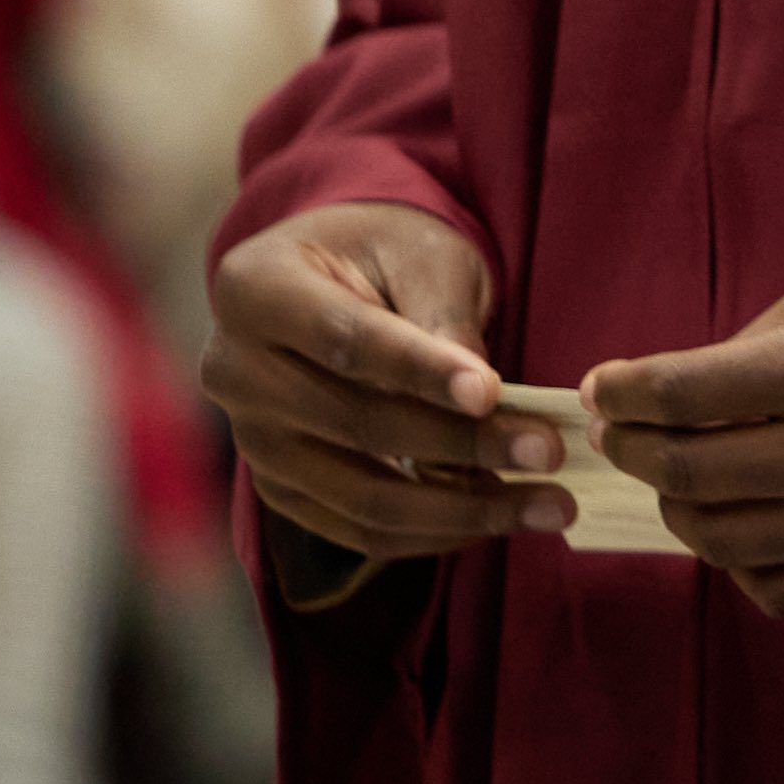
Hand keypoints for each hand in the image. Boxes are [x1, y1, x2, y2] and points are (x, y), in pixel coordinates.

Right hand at [210, 201, 534, 559]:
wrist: (338, 276)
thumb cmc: (385, 252)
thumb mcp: (422, 257)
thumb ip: (444, 321)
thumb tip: (485, 403)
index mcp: (256, 292)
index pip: (347, 343)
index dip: (421, 372)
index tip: (492, 393)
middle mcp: (235, 372)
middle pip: (356, 426)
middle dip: (463, 445)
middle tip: (548, 452)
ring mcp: (252, 440)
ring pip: (361, 496)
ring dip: (461, 508)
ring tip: (547, 504)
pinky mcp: (281, 488)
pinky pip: (358, 529)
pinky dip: (434, 531)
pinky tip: (498, 515)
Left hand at [583, 261, 783, 615]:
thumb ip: (753, 341)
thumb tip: (667, 392)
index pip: (682, 392)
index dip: (623, 392)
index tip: (605, 388)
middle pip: (687, 473)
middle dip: (634, 448)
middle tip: (625, 433)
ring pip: (720, 542)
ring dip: (680, 509)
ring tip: (683, 482)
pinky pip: (778, 592)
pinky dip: (741, 566)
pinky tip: (745, 531)